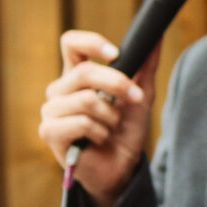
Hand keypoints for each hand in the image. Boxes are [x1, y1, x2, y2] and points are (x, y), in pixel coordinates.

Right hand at [38, 30, 157, 206]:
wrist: (121, 169)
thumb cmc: (125, 131)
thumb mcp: (140, 96)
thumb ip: (145, 66)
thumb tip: (156, 37)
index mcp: (77, 76)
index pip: (71, 44)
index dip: (91, 42)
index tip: (116, 52)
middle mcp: (59, 90)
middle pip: (85, 72)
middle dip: (118, 84)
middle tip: (136, 98)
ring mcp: (51, 111)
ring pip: (86, 99)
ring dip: (111, 116)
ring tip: (111, 128)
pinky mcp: (49, 132)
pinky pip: (81, 122)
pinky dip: (100, 132)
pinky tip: (99, 140)